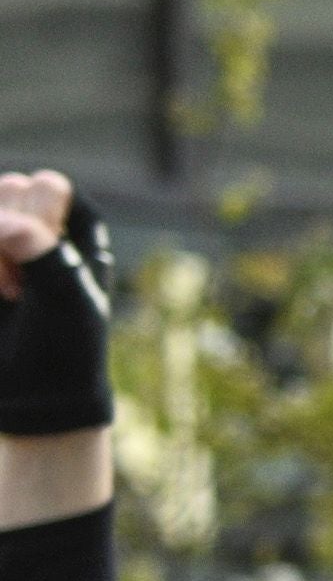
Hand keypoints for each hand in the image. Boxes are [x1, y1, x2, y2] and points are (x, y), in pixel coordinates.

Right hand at [0, 170, 113, 459]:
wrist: (32, 393)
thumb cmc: (64, 345)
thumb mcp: (66, 298)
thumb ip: (43, 254)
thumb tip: (6, 223)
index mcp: (77, 228)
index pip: (47, 186)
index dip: (40, 221)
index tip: (48, 268)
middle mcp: (37, 226)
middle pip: (6, 190)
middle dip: (7, 239)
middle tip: (22, 291)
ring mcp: (3, 242)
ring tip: (7, 295)